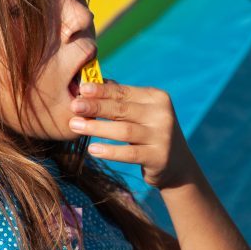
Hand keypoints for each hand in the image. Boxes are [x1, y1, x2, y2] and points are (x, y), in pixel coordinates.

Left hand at [68, 80, 198, 188]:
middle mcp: (162, 115)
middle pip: (123, 109)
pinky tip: (92, 149)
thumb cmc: (149, 132)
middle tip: (74, 106)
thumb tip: (89, 86)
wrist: (177, 164)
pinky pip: (130, 154)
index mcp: (157, 98)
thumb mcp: (140, 113)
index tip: (82, 89)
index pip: (125, 92)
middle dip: (96, 107)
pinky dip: (110, 151)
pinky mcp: (158, 158)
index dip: (102, 90)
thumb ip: (120, 100)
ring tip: (75, 126)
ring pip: (124, 130)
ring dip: (97, 127)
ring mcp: (162, 137)